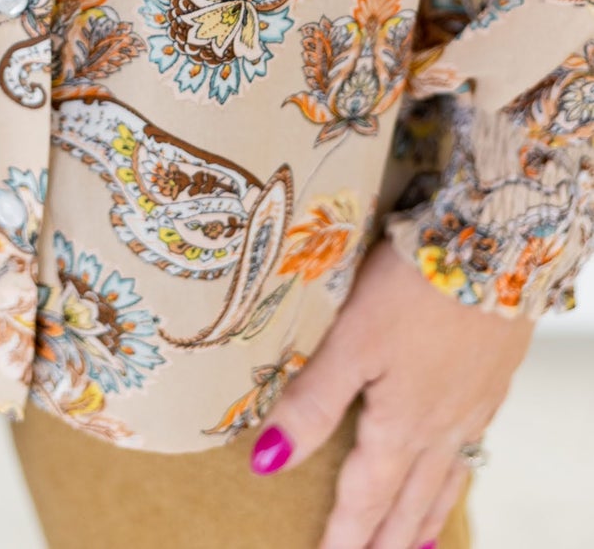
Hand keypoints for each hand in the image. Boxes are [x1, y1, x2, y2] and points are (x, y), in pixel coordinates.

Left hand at [249, 237, 529, 548]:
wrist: (496, 247)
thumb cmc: (416, 288)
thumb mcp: (351, 341)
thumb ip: (312, 400)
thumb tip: (269, 461)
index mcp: (402, 424)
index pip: (367, 495)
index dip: (346, 533)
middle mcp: (442, 426)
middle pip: (411, 500)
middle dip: (388, 539)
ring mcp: (473, 405)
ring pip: (447, 479)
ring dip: (427, 516)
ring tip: (418, 544)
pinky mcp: (493, 378)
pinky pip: (473, 447)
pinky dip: (459, 475)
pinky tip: (457, 463)